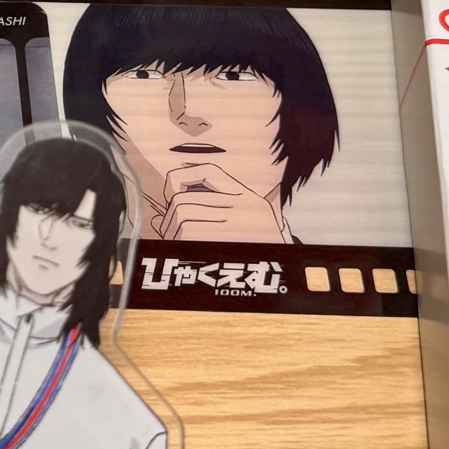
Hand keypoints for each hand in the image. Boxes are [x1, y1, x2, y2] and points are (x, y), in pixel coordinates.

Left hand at [154, 161, 287, 243]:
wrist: (290, 277)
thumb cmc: (257, 253)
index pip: (208, 171)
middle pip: (183, 200)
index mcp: (249, 199)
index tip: (172, 196)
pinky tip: (185, 255)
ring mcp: (238, 222)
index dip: (180, 178)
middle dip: (168, 220)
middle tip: (171, 235)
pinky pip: (187, 234)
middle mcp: (244, 206)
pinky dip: (177, 245)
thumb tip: (157, 219)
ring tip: (179, 247)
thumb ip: (206, 216)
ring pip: (181, 216)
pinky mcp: (227, 240)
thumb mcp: (242, 227)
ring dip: (171, 235)